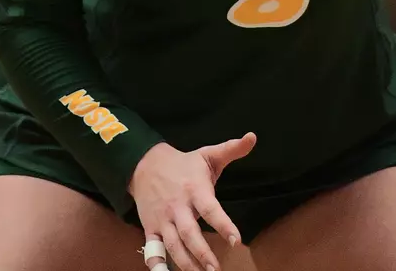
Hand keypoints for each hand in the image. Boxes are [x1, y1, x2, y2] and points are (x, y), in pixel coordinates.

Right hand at [129, 133, 255, 270]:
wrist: (143, 164)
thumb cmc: (183, 163)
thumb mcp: (207, 155)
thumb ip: (231, 149)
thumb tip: (252, 137)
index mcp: (194, 189)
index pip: (210, 209)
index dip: (223, 225)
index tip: (236, 240)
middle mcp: (178, 207)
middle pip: (189, 233)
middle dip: (202, 253)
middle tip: (216, 269)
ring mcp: (162, 219)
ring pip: (173, 245)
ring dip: (186, 263)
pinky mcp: (150, 227)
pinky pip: (153, 249)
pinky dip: (156, 264)